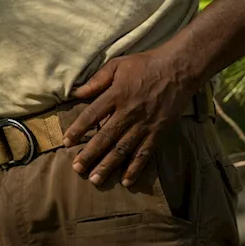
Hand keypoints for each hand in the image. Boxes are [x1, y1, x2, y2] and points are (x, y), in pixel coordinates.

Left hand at [62, 48, 194, 186]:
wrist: (178, 70)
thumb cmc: (145, 64)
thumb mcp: (117, 65)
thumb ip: (97, 80)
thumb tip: (77, 92)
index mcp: (116, 95)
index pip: (92, 115)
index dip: (78, 129)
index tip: (66, 142)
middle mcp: (128, 113)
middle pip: (105, 137)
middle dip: (90, 154)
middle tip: (77, 169)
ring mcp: (144, 124)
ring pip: (123, 149)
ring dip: (108, 165)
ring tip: (96, 180)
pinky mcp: (158, 132)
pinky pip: (145, 153)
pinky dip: (135, 168)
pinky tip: (126, 180)